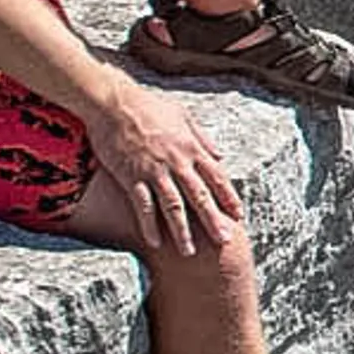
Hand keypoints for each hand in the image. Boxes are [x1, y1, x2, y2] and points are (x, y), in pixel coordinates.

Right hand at [91, 83, 242, 252]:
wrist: (113, 102)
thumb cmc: (148, 106)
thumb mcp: (183, 115)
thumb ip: (203, 137)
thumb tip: (221, 154)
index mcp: (191, 147)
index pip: (217, 177)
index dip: (229, 197)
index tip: (239, 215)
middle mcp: (177, 161)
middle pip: (200, 196)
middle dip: (214, 221)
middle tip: (225, 241)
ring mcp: (154, 171)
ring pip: (173, 206)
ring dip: (183, 231)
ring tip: (190, 251)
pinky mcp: (131, 176)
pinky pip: (143, 206)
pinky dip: (149, 225)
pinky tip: (155, 242)